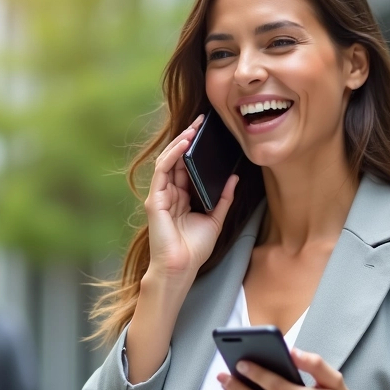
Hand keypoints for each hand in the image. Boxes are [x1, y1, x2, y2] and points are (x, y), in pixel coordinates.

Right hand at [143, 114, 238, 284]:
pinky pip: (162, 171)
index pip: (187, 166)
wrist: (182, 267)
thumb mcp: (216, 218)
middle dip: (188, 139)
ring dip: (180, 143)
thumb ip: (224, 198)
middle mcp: (170, 194)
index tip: (207, 133)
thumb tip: (234, 178)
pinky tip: (183, 144)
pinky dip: (172, 156)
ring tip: (193, 128)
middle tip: (201, 122)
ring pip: (168, 161)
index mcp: (182, 197)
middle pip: (177, 160)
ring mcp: (161, 196)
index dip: (195, 149)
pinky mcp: (155, 200)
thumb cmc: (195, 249)